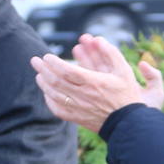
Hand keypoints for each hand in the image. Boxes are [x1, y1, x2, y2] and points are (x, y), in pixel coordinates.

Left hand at [30, 38, 161, 132]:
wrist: (129, 123)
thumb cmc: (127, 94)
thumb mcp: (124, 70)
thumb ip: (111, 53)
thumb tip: (98, 39)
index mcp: (93, 82)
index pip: (66, 70)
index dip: (54, 62)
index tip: (47, 56)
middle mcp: (83, 95)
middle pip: (56, 81)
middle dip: (43, 69)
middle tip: (35, 60)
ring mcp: (78, 108)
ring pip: (54, 94)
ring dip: (43, 83)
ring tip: (38, 74)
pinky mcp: (77, 118)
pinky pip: (58, 109)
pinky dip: (49, 100)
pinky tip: (47, 93)